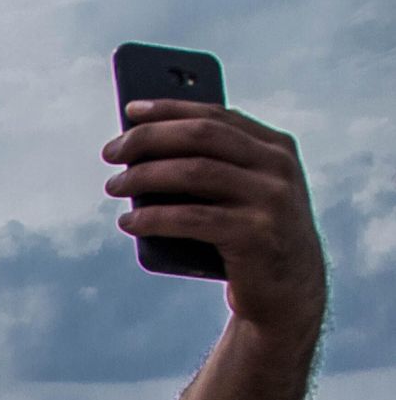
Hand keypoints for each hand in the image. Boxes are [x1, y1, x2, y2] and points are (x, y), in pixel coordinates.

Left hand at [104, 101, 325, 336]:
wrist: (288, 290)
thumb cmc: (250, 236)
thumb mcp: (241, 193)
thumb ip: (212, 167)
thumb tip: (140, 149)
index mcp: (275, 147)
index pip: (215, 116)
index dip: (170, 109)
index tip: (130, 110)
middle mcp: (277, 166)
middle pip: (201, 136)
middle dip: (149, 139)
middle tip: (111, 153)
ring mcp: (271, 199)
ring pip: (194, 172)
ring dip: (145, 176)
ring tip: (113, 186)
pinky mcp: (256, 235)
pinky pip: (192, 219)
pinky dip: (153, 217)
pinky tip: (128, 221)